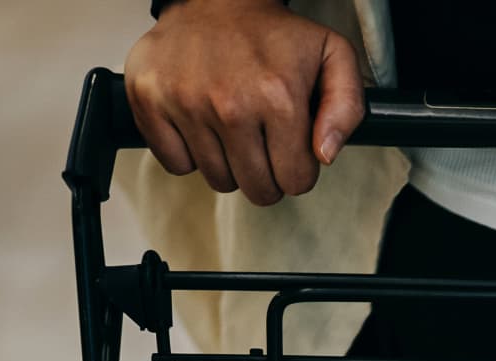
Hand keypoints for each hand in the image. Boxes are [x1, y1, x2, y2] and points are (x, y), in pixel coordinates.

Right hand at [126, 0, 364, 206]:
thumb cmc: (275, 36)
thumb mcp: (332, 57)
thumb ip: (347, 108)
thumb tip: (323, 155)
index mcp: (276, 96)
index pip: (295, 181)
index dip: (297, 169)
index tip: (290, 144)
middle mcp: (229, 103)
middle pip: (257, 190)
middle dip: (266, 174)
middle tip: (262, 140)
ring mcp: (184, 101)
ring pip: (218, 181)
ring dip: (229, 164)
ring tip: (232, 127)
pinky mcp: (148, 98)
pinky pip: (175, 165)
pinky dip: (189, 154)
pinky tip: (201, 123)